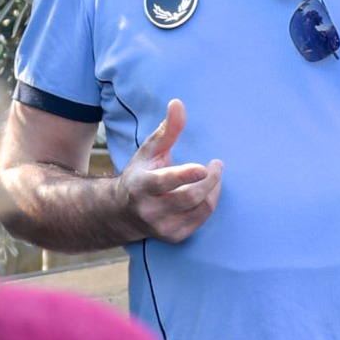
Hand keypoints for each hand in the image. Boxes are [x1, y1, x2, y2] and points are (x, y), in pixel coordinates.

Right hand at [117, 98, 222, 243]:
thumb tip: (178, 103)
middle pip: (190, 196)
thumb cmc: (140, 174)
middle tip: (216, 165)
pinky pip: (202, 218)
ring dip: (213, 189)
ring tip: (212, 176)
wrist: (122, 213)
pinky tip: (206, 191)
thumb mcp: (149, 151)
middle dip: (210, 179)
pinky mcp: (174, 236)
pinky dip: (209, 202)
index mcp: (141, 186)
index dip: (185, 176)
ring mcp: (162, 227)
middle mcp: (150, 210)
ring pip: (200, 208)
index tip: (204, 168)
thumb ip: (167, 130)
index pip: (165, 182)